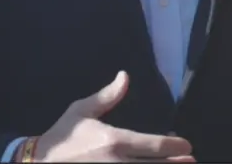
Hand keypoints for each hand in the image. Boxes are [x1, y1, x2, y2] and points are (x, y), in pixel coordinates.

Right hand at [34, 71, 194, 161]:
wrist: (40, 162)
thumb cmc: (63, 137)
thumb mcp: (81, 111)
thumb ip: (107, 96)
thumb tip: (125, 76)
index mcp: (114, 141)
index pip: (156, 146)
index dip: (176, 146)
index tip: (185, 145)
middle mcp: (118, 163)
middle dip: (178, 163)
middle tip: (190, 160)